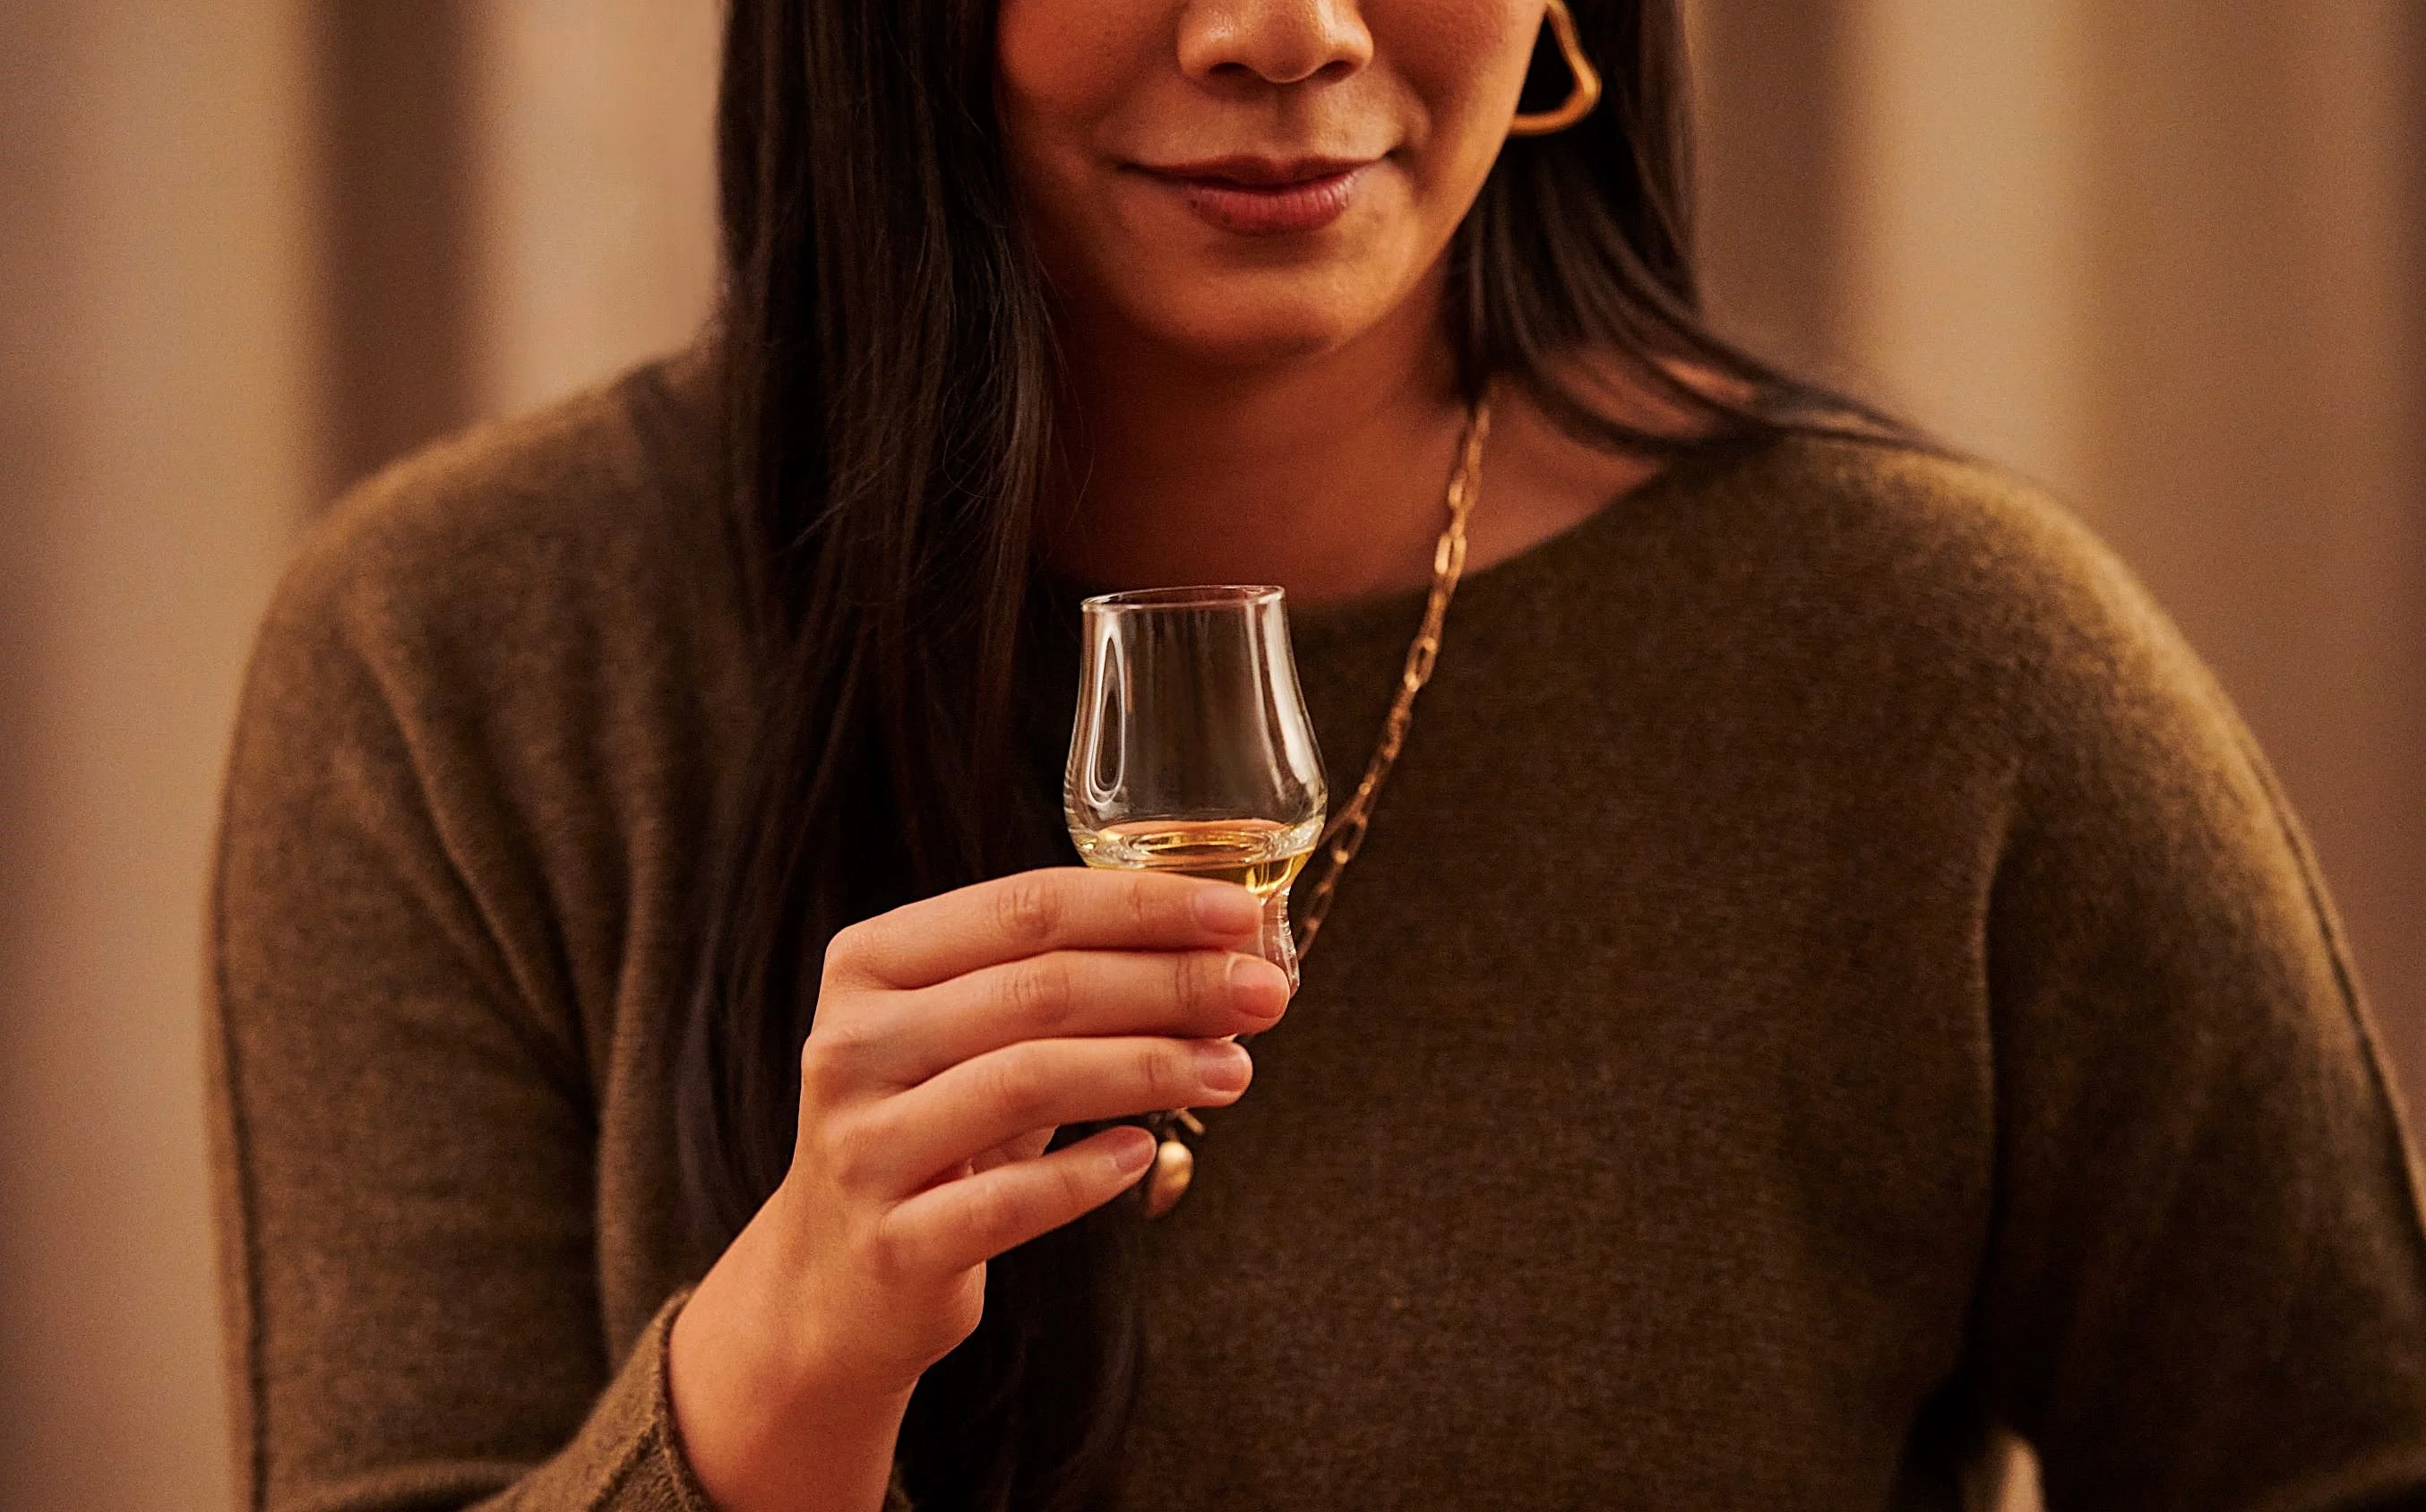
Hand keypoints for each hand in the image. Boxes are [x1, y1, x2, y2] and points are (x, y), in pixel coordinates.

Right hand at [667, 867, 1289, 1510]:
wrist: (836, 1279)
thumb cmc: (936, 1128)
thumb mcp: (974, 1038)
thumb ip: (1066, 982)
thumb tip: (1225, 949)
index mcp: (872, 964)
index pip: (1026, 907)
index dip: (1143, 905)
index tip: (1241, 915)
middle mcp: (853, 1044)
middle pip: (1038, 989)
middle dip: (1170, 983)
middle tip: (1264, 994)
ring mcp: (863, 1145)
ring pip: (1027, 1081)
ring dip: (1150, 1067)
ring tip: (1235, 1070)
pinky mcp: (891, 1242)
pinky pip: (1009, 1201)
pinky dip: (1089, 1174)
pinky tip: (1145, 1153)